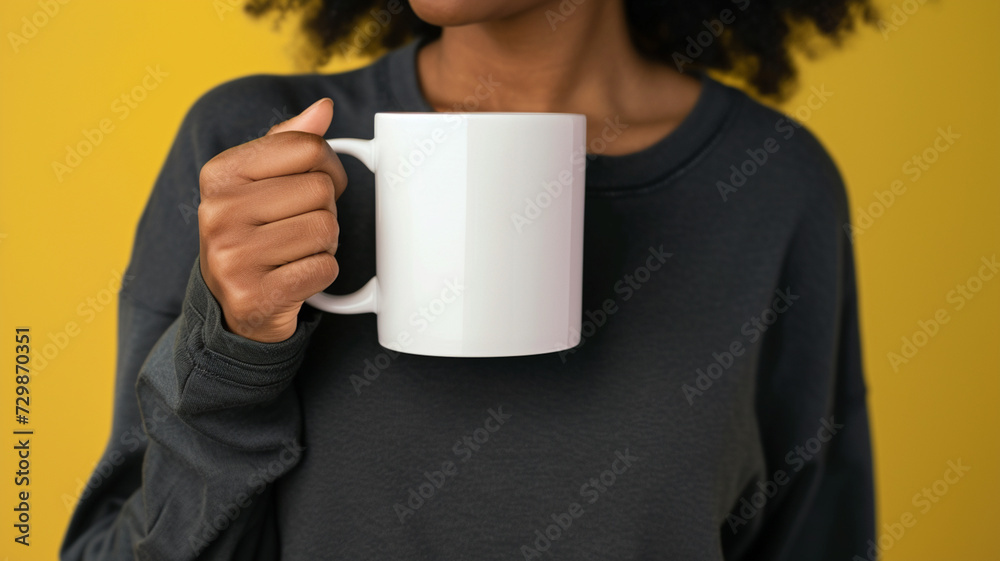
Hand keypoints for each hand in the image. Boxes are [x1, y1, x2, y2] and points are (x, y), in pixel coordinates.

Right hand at [198, 98, 346, 341]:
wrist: (233, 304)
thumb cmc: (255, 233)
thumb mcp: (262, 182)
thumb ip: (290, 141)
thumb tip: (322, 108)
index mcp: (220, 174)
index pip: (308, 147)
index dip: (328, 167)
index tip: (316, 184)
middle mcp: (219, 212)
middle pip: (321, 189)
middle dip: (324, 210)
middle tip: (298, 226)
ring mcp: (232, 257)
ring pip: (326, 229)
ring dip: (324, 243)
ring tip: (295, 251)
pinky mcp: (255, 295)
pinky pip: (324, 268)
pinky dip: (321, 272)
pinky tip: (295, 275)